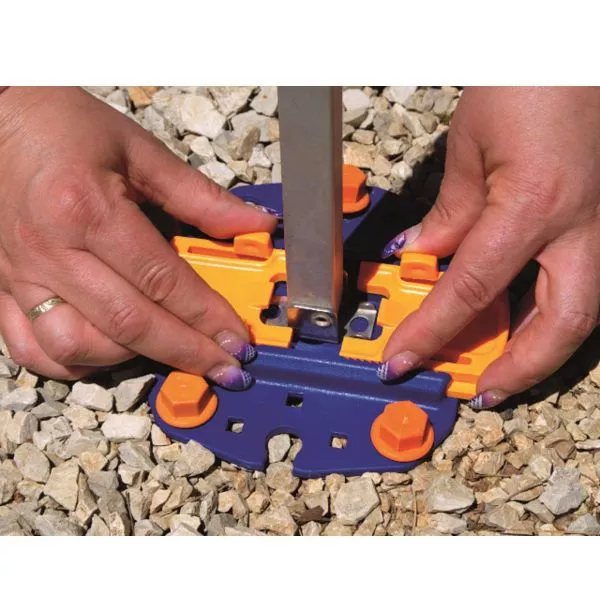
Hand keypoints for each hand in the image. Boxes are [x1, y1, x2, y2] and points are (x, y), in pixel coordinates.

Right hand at [0, 87, 275, 386]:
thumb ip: (200, 196)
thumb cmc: (65, 126)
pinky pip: (28, 348)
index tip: (237, 340)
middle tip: (224, 368)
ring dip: (128, 358)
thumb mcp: (141, 152)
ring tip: (165, 347)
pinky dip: (70, 362)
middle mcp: (50, 250)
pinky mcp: (2, 286)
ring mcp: (20, 274)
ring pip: (73, 346)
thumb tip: (254, 225)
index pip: (163, 281)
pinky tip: (104, 352)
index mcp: (88, 209)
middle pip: (128, 323)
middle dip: (186, 352)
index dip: (207, 316)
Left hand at [378, 87, 599, 407]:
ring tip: (504, 368)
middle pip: (560, 327)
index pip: (472, 291)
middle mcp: (584, 227)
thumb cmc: (527, 78)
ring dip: (541, 347)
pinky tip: (523, 315)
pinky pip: (582, 279)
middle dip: (520, 370)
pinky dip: (550, 307)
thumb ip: (451, 214)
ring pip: (582, 311)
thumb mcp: (472, 150)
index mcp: (536, 207)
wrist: (577, 48)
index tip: (402, 360)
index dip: (432, 332)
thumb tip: (425, 256)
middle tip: (482, 392)